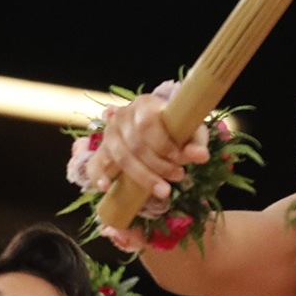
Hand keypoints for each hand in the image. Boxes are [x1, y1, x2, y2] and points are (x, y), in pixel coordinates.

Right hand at [85, 95, 208, 203]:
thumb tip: (201, 157)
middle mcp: (122, 116)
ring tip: (164, 191)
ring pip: (121, 158)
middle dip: (158, 165)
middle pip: (135, 145)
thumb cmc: (173, 129)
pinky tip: (106, 187)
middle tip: (179, 176)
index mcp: (144, 104)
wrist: (154, 130)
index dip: (163, 145)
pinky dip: (99, 176)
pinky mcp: (100, 152)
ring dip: (143, 177)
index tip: (181, 160)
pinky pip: (94, 165)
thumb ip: (195, 142)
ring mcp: (108, 134)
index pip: (147, 124)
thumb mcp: (189, 131)